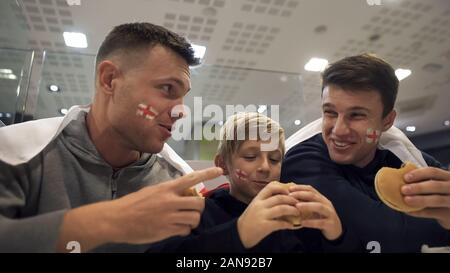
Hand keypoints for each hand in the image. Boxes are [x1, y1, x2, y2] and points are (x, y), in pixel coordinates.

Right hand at [57, 167, 221, 251]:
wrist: (116, 219)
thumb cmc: (132, 204)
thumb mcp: (151, 191)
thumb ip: (169, 192)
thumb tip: (185, 194)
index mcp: (165, 188)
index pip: (191, 178)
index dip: (207, 174)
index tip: (219, 170)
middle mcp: (169, 201)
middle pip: (199, 203)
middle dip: (199, 207)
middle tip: (191, 209)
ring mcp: (169, 217)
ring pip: (194, 218)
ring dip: (192, 220)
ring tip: (183, 220)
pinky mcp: (166, 231)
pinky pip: (185, 230)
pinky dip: (183, 230)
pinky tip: (174, 228)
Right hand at [237, 181, 300, 248]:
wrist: (240, 233)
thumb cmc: (250, 219)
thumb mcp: (256, 206)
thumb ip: (267, 200)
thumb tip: (285, 195)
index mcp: (258, 198)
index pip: (271, 186)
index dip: (283, 187)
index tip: (290, 192)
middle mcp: (259, 205)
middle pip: (279, 198)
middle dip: (292, 200)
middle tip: (298, 203)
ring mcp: (261, 215)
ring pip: (281, 209)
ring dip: (292, 210)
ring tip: (297, 212)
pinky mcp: (264, 226)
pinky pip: (279, 223)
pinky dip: (288, 224)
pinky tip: (291, 225)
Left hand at [288, 185, 342, 240]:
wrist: (335, 231)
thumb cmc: (321, 218)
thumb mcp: (314, 208)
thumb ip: (305, 202)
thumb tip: (290, 195)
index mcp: (321, 198)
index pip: (311, 189)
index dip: (300, 187)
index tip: (289, 189)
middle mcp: (326, 204)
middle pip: (313, 196)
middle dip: (301, 194)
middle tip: (290, 195)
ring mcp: (329, 213)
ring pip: (319, 207)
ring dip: (307, 205)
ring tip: (296, 206)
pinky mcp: (330, 224)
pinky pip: (320, 222)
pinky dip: (311, 222)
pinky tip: (302, 223)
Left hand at [401, 167, 449, 228]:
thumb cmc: (441, 193)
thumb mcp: (438, 183)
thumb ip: (424, 180)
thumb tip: (401, 178)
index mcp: (447, 177)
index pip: (434, 172)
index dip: (419, 174)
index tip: (405, 177)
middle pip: (436, 185)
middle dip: (418, 187)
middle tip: (403, 189)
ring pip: (437, 200)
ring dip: (420, 199)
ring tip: (406, 200)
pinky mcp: (449, 215)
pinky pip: (433, 213)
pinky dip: (419, 212)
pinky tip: (408, 211)